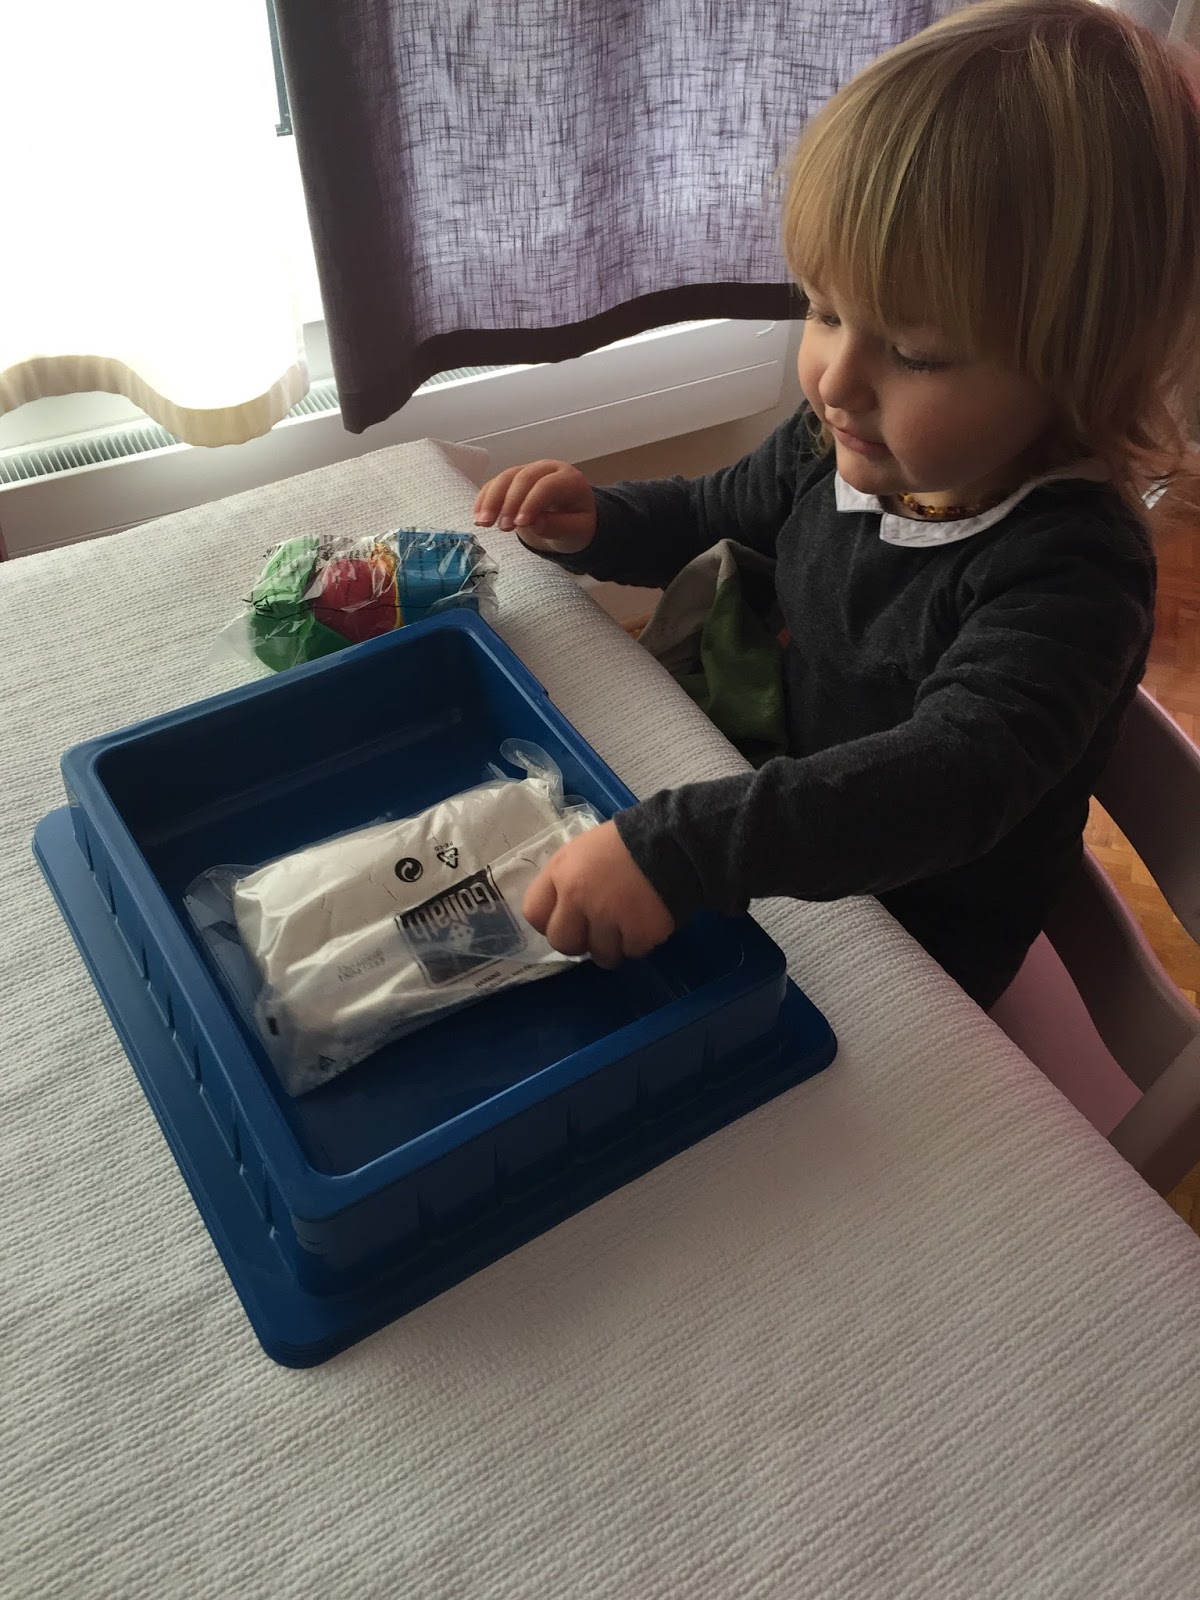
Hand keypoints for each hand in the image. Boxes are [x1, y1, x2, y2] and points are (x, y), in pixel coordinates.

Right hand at [473, 460, 596, 555]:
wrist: (571, 519)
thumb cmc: (577, 525)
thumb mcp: (576, 532)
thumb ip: (558, 527)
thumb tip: (535, 523)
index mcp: (569, 480)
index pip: (547, 486)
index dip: (532, 503)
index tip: (520, 524)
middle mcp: (548, 469)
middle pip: (523, 478)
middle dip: (509, 502)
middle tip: (502, 528)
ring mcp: (529, 471)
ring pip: (506, 477)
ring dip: (491, 500)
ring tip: (483, 523)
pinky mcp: (514, 479)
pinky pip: (496, 483)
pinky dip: (484, 499)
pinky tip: (478, 516)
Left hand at [523, 821, 675, 968]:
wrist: (675, 842)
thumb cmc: (627, 843)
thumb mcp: (584, 850)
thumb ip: (565, 879)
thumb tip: (560, 911)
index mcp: (562, 873)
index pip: (534, 914)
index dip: (549, 921)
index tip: (566, 920)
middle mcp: (579, 898)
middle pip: (562, 943)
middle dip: (579, 941)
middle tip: (597, 930)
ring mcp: (609, 918)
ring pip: (600, 955)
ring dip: (613, 946)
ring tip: (627, 925)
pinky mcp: (639, 933)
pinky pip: (632, 952)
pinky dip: (640, 942)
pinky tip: (647, 920)